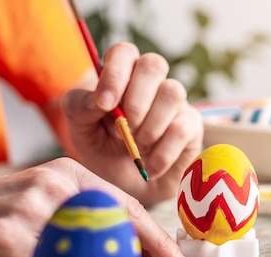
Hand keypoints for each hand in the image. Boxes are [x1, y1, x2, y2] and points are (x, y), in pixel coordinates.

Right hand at [0, 158, 191, 256]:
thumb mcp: (40, 202)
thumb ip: (78, 218)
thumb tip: (122, 253)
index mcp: (67, 173)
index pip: (125, 205)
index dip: (156, 236)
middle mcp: (53, 184)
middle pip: (116, 225)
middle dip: (146, 254)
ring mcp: (31, 207)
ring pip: (83, 253)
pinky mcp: (9, 235)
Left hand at [61, 42, 202, 205]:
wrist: (127, 189)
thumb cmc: (104, 153)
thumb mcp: (80, 132)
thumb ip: (79, 108)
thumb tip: (101, 100)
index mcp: (121, 76)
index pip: (124, 52)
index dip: (115, 73)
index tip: (104, 105)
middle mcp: (151, 83)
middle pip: (154, 64)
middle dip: (136, 101)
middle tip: (123, 130)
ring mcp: (174, 103)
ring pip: (173, 92)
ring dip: (150, 127)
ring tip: (137, 148)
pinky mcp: (191, 126)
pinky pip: (182, 128)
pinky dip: (161, 153)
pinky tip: (151, 166)